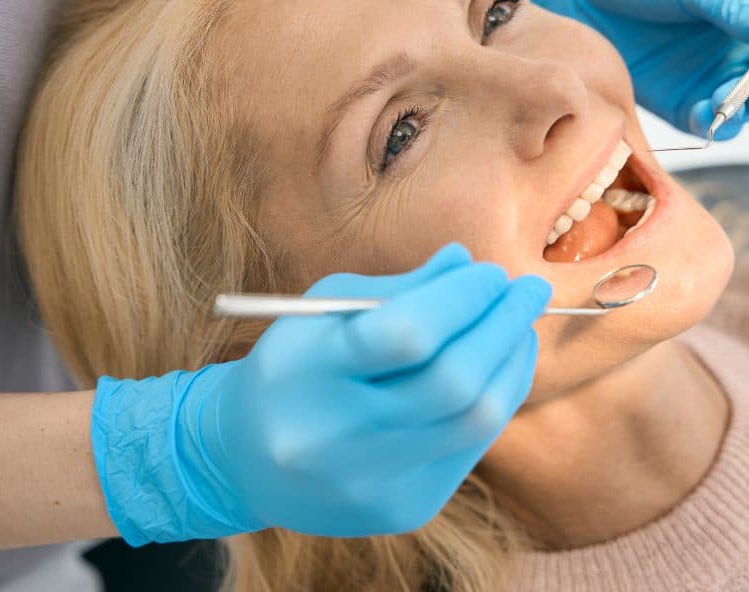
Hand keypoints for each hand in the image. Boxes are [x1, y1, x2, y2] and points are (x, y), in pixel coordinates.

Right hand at [91, 243, 550, 544]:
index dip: (462, 297)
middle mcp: (337, 437)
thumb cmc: (290, 365)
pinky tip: (499, 367)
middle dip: (503, 325)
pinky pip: (469, 447)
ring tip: (520, 325)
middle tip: (527, 290)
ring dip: (511, 361)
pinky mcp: (401, 510)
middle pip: (452, 383)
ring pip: (475, 420)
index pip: (405, 333)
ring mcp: (372, 483)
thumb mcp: (324, 310)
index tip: (490, 272)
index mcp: (307, 372)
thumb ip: (398, 288)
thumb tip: (467, 264)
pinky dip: (495, 398)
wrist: (247, 457)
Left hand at [500, 0, 748, 137]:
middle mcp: (739, 42)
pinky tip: (702, 114)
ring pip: (744, 106)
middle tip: (742, 91)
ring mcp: (712, 73)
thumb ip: (736, 2)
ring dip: (742, 111)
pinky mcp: (680, 100)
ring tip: (722, 102)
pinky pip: (708, 123)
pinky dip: (713, 124)